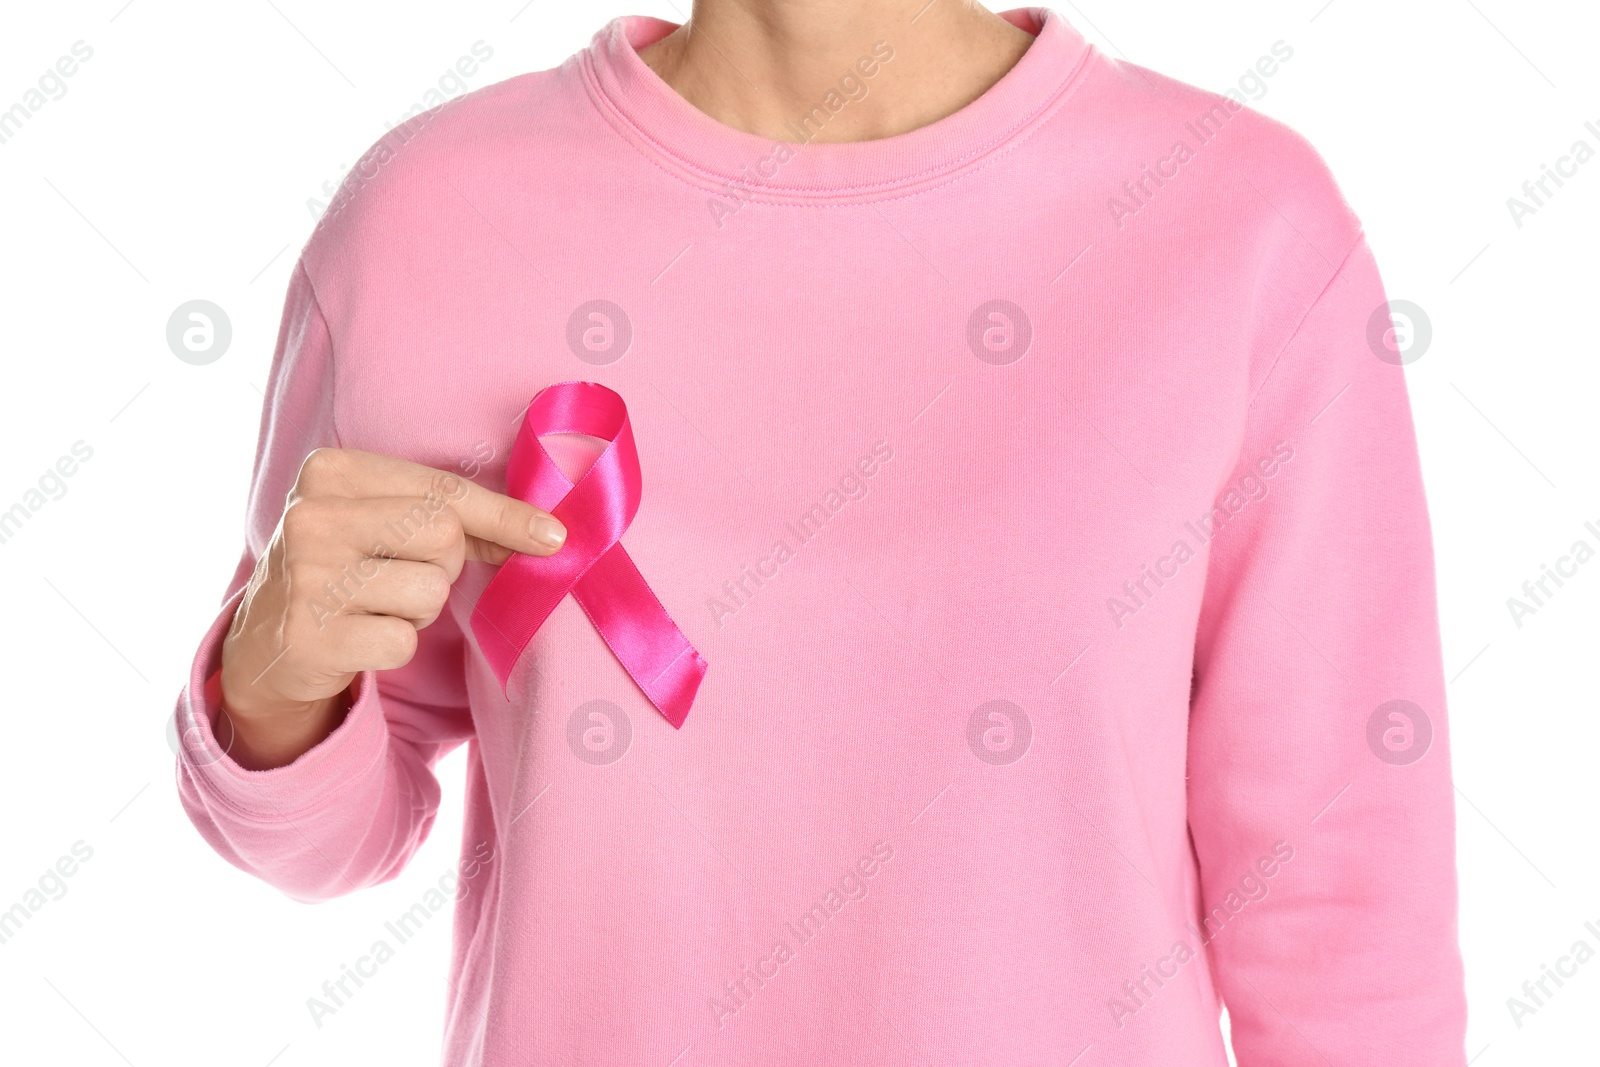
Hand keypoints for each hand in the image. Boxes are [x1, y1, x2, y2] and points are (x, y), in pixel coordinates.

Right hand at [215, 448, 564, 768]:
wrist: (266, 639)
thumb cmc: (346, 565)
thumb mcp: (386, 521)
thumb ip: (461, 519)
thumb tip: (550, 534)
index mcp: (332, 471)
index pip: (444, 491)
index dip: (505, 516)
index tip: (554, 537)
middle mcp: (311, 517)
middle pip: (443, 537)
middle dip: (444, 565)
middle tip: (403, 573)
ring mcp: (306, 577)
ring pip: (429, 593)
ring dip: (418, 610)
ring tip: (376, 604)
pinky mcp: (309, 637)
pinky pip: (402, 642)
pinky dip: (394, 646)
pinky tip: (358, 636)